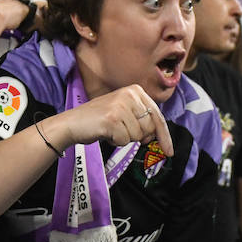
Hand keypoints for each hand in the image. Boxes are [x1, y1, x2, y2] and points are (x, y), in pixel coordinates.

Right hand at [52, 84, 173, 156]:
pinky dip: (115, 141)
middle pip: (150, 128)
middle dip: (138, 136)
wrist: (72, 123)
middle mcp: (130, 94)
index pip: (158, 116)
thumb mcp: (124, 112)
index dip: (164, 136)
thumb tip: (157, 136)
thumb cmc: (99, 120)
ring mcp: (121, 106)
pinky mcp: (113, 119)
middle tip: (121, 131)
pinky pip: (125, 140)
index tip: (169, 151)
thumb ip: (142, 119)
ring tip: (111, 129)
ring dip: (125, 138)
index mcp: (135, 90)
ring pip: (138, 136)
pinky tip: (105, 132)